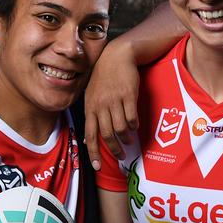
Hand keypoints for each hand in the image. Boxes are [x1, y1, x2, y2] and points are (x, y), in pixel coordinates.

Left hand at [85, 39, 140, 169]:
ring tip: (129, 141)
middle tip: (121, 155)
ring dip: (125, 138)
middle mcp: (101, 105)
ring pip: (120, 128)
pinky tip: (135, 126)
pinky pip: (131, 117)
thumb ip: (91, 115)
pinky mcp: (128, 95)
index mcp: (90, 107)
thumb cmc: (104, 76)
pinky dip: (133, 125)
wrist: (117, 56)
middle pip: (107, 135)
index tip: (98, 167)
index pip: (90, 134)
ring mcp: (114, 100)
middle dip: (114, 149)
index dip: (93, 153)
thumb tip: (88, 137)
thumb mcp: (91, 94)